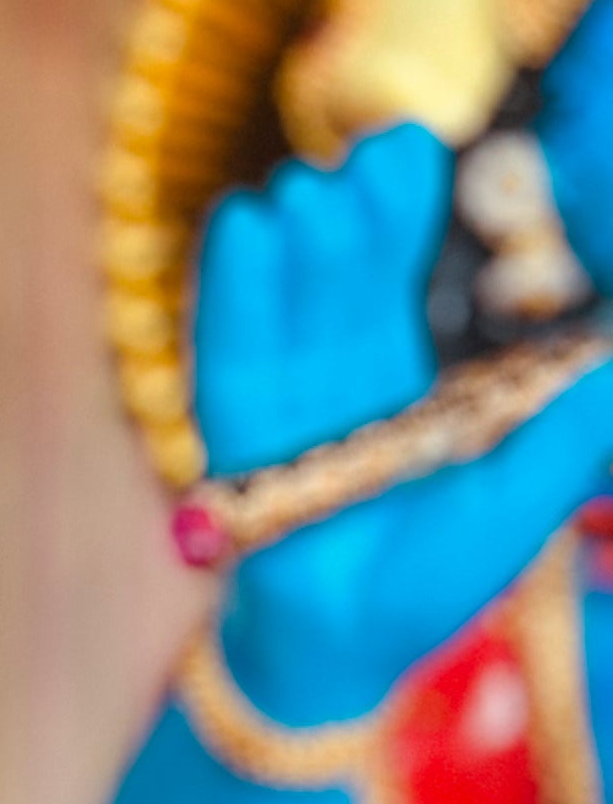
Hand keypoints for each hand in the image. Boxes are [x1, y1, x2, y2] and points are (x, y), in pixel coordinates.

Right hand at [195, 126, 612, 721]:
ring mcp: (285, 391)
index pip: (411, 259)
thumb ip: (575, 433)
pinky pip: (228, 347)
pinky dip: (232, 284)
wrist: (342, 651)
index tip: (418, 153)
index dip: (410, 199)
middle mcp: (345, 363)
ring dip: (296, 229)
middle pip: (347, 256)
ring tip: (310, 194)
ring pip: (287, 289)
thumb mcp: (524, 500)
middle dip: (356, 200)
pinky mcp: (232, 429)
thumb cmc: (434, 581)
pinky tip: (244, 223)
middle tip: (373, 159)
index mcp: (416, 364)